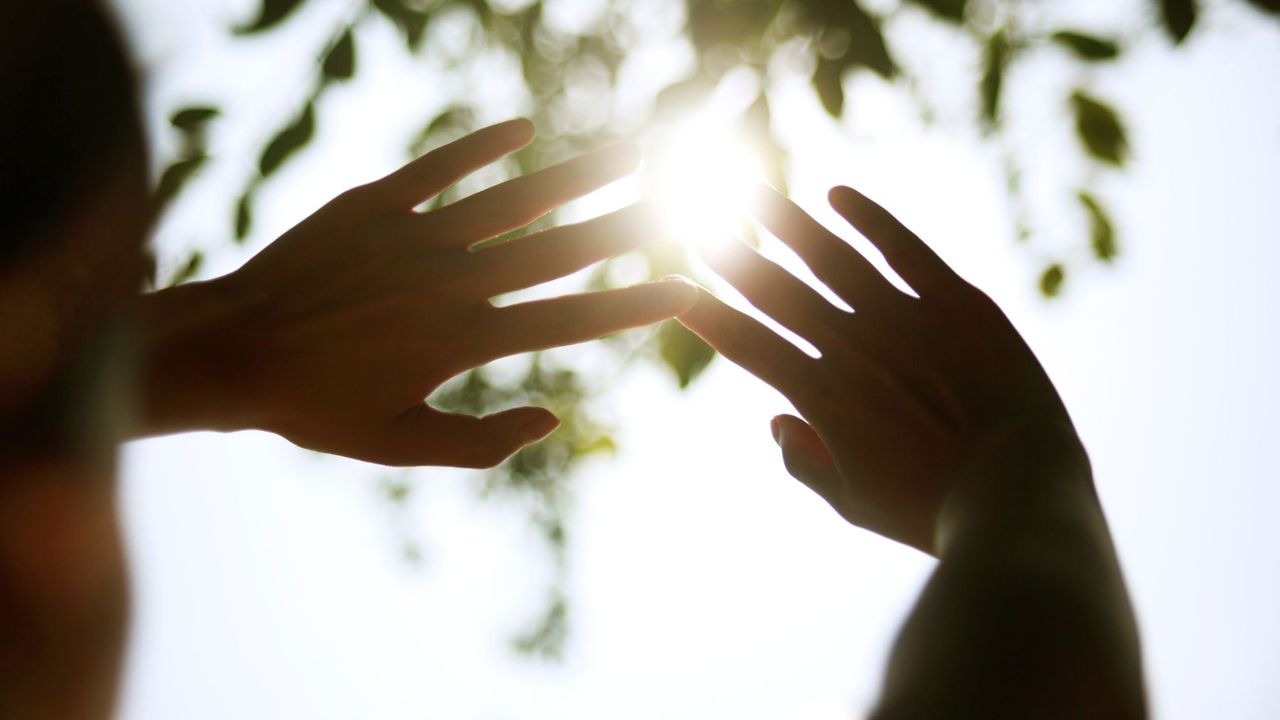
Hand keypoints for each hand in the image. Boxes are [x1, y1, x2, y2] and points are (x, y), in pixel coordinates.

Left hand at [139, 119, 695, 466]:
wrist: (229, 351)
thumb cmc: (316, 407)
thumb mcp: (400, 445)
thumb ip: (483, 441)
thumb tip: (555, 418)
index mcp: (464, 341)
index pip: (570, 320)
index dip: (634, 305)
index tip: (687, 289)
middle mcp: (451, 282)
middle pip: (557, 248)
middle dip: (626, 226)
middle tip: (679, 203)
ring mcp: (414, 237)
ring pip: (512, 199)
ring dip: (575, 176)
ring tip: (627, 154)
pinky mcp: (373, 204)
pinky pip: (439, 167)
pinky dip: (481, 146)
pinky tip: (524, 127)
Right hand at [677, 184, 1083, 553]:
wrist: (1017, 492)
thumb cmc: (931, 511)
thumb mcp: (853, 504)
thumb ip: (803, 462)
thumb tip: (775, 421)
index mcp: (821, 395)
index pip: (747, 344)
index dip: (707, 317)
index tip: (677, 294)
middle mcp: (852, 345)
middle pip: (776, 291)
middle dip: (731, 257)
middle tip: (696, 224)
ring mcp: (903, 317)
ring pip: (830, 256)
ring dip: (784, 222)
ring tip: (749, 192)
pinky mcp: (955, 301)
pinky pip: (903, 248)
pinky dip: (868, 219)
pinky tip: (836, 195)